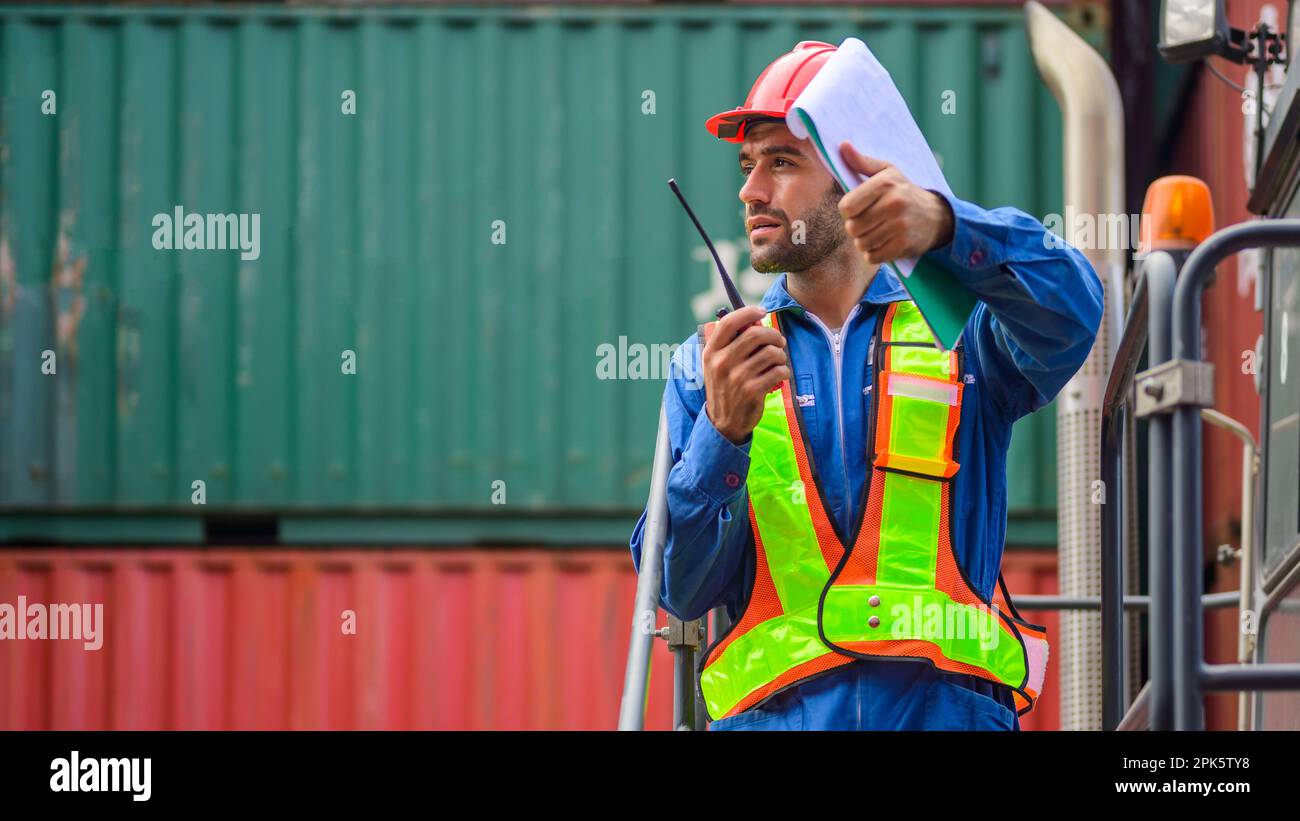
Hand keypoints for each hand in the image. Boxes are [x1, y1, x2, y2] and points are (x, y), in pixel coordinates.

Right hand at [701, 305, 788, 444]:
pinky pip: (778, 371)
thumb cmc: (724, 387)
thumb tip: (756, 321)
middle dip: (773, 335)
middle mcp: (722, 363)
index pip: (730, 322)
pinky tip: (779, 375)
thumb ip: (731, 343)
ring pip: (771, 353)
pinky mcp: (752, 391)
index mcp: (711, 352)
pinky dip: (783, 371)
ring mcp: (737, 378)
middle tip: (779, 341)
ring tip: (778, 361)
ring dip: (780, 355)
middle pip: (756, 334)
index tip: (762, 311)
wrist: (723, 423)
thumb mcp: (717, 364)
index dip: (748, 312)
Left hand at [837, 140, 954, 268]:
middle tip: (869, 223)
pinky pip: (873, 257)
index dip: (848, 211)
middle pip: (852, 227)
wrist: (937, 216)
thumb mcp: (887, 172)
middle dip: (856, 228)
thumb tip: (842, 145)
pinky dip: (874, 254)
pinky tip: (884, 243)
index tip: (857, 209)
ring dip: (864, 242)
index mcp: (885, 183)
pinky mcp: (904, 245)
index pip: (846, 207)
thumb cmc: (904, 192)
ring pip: (861, 244)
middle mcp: (894, 203)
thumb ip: (862, 162)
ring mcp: (900, 225)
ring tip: (877, 232)